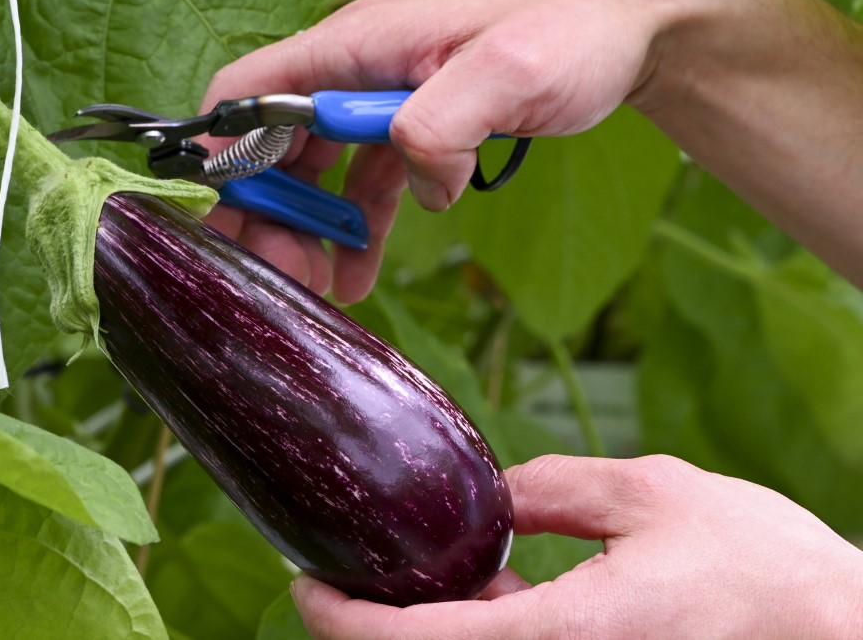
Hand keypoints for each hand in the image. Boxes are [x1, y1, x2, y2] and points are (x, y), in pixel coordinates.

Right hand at [200, 0, 711, 301]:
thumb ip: (439, 126)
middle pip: (274, 141)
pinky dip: (357, 223)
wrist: (640, 8)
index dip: (217, 148)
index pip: (249, 90)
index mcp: (356, 42)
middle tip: (275, 275)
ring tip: (313, 287)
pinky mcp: (422, 117)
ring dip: (308, 226)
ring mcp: (387, 92)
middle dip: (264, 209)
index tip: (215, 215)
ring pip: (318, 167)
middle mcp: (358, 64)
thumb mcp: (508, 72)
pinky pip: (370, 177)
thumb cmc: (575, 20)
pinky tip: (359, 271)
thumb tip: (416, 184)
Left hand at [291, 454, 862, 638]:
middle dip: (373, 624)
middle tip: (339, 569)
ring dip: (428, 626)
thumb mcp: (649, 494)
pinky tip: (484, 586)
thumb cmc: (762, 569)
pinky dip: (482, 630)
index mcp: (561, 637)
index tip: (305, 584)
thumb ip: (551, 490)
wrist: (843, 635)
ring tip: (402, 565)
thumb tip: (487, 496)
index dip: (342, 621)